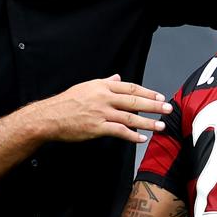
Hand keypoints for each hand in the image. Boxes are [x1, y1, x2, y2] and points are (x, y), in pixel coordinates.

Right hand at [23, 75, 170, 143]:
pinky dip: (132, 135)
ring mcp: (101, 113)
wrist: (49, 117)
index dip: (147, 92)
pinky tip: (141, 139)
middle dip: (154, 105)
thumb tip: (117, 77)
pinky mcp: (97, 127)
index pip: (130, 88)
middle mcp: (104, 98)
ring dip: (147, 122)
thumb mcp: (86, 87)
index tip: (160, 96)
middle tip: (168, 109)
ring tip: (160, 126)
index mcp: (102, 86)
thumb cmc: (66, 102)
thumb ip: (104, 83)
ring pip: (130, 117)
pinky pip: (119, 131)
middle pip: (134, 101)